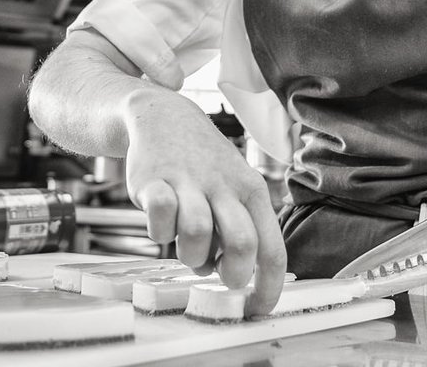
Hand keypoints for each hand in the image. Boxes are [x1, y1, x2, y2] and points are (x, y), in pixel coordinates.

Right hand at [123, 91, 286, 315]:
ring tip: (187, 245)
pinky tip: (162, 222)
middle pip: (243, 242)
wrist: (165, 117)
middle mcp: (226, 186)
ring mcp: (190, 182)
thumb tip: (230, 277)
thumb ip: (235, 230)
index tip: (259, 310)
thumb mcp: (232, 190)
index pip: (272, 247)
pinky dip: (160, 232)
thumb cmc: (203, 166)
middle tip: (221, 276)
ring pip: (198, 234)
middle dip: (233, 274)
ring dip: (191, 255)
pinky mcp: (154, 181)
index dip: (268, 286)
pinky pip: (161, 218)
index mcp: (252, 191)